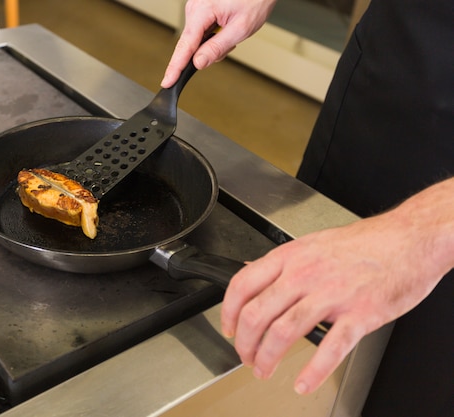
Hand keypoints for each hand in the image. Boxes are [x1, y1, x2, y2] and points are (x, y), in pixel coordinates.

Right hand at [161, 0, 276, 87]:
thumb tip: (198, 63)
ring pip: (197, 41)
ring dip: (213, 43)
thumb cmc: (254, 0)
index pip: (185, 46)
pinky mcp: (200, 11)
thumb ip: (217, 48)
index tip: (168, 81)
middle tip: (230, 43)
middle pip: (191, 45)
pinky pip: (201, 33)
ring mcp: (196, 9)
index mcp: (201, 11)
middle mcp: (194, 8)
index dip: (176, 67)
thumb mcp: (240, 28)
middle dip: (208, 52)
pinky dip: (213, 36)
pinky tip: (225, 27)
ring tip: (230, 30)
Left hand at [221, 178, 453, 393]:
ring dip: (267, 358)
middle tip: (246, 356)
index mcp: (291, 257)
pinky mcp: (359, 314)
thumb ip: (282, 262)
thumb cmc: (364, 243)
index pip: (242, 285)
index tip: (229, 329)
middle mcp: (305, 274)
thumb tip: (252, 270)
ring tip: (264, 370)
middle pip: (258, 314)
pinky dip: (313, 371)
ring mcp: (332, 294)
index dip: (228, 312)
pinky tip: (303, 382)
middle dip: (245, 343)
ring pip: (284, 332)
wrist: (409, 240)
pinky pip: (330, 347)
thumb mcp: (312, 243)